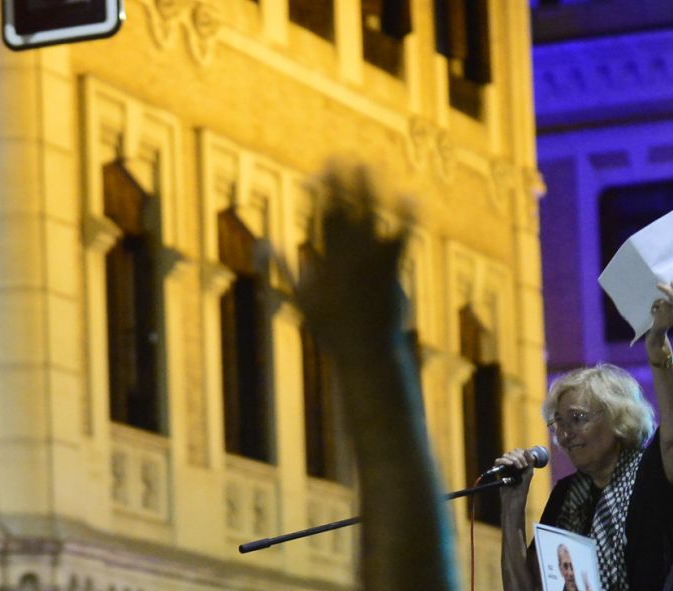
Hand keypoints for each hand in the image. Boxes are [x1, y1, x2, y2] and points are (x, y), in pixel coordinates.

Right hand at [295, 167, 410, 357]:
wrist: (364, 352)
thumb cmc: (330, 327)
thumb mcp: (297, 298)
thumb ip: (280, 267)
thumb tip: (262, 242)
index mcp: (323, 264)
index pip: (318, 219)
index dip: (318, 192)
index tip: (317, 170)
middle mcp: (346, 260)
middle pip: (343, 211)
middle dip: (341, 182)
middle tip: (341, 155)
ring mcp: (371, 265)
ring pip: (371, 218)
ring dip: (371, 188)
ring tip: (371, 163)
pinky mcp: (393, 272)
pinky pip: (403, 237)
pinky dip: (407, 217)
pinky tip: (411, 196)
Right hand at [490, 448, 537, 509]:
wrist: (516, 496)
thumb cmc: (522, 486)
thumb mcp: (529, 472)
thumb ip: (530, 460)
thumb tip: (526, 450)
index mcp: (518, 462)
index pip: (518, 451)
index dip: (522, 453)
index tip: (526, 461)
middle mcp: (511, 463)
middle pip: (512, 452)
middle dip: (519, 457)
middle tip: (523, 466)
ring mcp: (505, 466)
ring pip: (506, 455)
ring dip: (514, 459)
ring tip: (519, 468)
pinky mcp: (498, 470)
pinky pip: (498, 461)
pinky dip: (504, 461)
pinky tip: (510, 464)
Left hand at [644, 280, 672, 360]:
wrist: (658, 334)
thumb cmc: (664, 320)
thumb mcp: (672, 312)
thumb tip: (670, 287)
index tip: (672, 282)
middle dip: (666, 289)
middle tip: (658, 285)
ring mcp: (669, 316)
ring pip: (662, 301)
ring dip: (657, 302)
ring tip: (655, 306)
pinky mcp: (660, 318)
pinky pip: (655, 308)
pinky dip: (653, 307)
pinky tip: (652, 312)